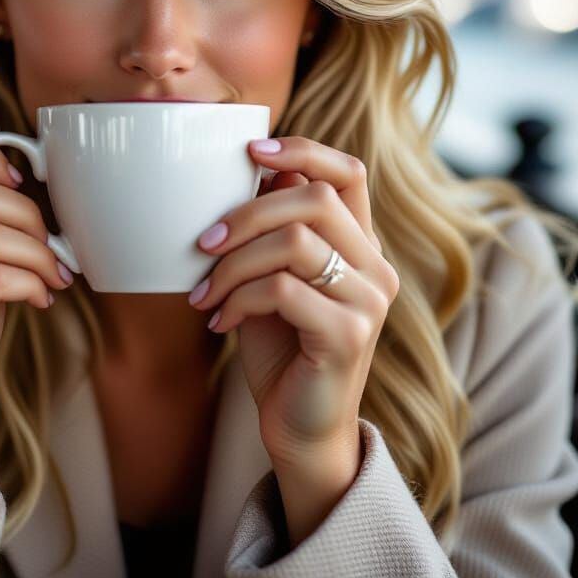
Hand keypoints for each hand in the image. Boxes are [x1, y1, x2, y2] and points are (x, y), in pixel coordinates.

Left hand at [190, 136, 397, 469]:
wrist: (300, 428)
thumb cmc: (280, 344)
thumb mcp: (272, 276)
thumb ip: (273, 230)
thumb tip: (248, 173)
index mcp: (359, 244)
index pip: (349, 172)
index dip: (304, 149)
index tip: (251, 151)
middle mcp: (374, 266)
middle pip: (315, 199)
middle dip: (246, 214)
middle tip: (203, 244)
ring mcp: (368, 300)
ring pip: (296, 242)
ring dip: (234, 264)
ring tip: (206, 292)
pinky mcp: (348, 335)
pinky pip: (283, 290)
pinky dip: (238, 299)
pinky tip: (219, 321)